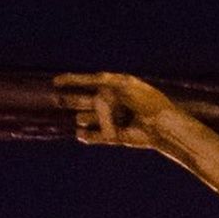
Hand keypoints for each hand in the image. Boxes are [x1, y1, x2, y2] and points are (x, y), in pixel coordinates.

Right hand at [53, 71, 175, 147]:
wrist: (162, 125)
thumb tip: (88, 108)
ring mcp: (112, 119)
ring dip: (84, 117)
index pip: (89, 80)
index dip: (72, 80)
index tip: (56, 81)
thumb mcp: (122, 89)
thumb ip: (101, 93)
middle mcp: (113, 101)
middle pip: (85, 100)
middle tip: (59, 100)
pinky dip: (89, 136)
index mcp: (116, 85)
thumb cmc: (145, 102)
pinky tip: (81, 135)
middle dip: (72, 99)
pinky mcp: (114, 136)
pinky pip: (96, 136)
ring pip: (89, 118)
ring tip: (81, 118)